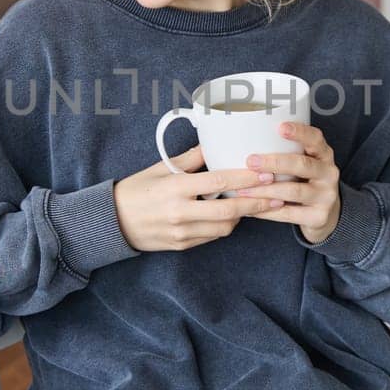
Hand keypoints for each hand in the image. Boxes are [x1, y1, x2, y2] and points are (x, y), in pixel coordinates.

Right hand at [113, 145, 281, 252]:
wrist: (112, 222)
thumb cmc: (135, 190)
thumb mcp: (160, 168)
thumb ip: (189, 159)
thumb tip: (213, 144)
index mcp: (176, 188)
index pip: (218, 183)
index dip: (246, 180)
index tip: (266, 174)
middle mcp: (180, 212)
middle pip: (229, 211)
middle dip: (256, 204)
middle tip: (278, 195)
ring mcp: (182, 232)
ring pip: (224, 228)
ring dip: (241, 217)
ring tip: (255, 204)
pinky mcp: (182, 245)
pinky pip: (211, 237)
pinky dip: (224, 226)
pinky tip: (232, 216)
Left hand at [238, 122, 340, 244]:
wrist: (326, 215)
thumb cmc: (305, 182)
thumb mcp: (303, 164)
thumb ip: (286, 153)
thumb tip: (246, 140)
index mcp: (324, 155)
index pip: (315, 139)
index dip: (300, 132)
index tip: (280, 127)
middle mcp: (329, 173)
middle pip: (302, 164)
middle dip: (275, 162)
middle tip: (251, 161)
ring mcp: (326, 196)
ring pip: (293, 191)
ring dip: (265, 190)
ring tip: (243, 190)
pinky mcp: (318, 217)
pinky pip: (288, 213)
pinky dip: (267, 211)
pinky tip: (251, 209)